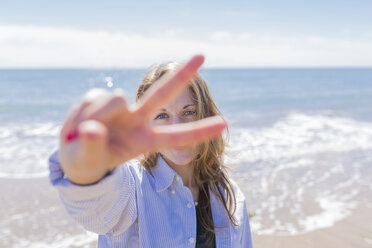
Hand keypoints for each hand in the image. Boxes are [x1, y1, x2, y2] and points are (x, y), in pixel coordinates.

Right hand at [58, 55, 226, 183]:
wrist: (75, 153)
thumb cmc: (89, 159)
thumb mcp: (89, 160)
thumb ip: (92, 146)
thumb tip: (92, 128)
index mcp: (144, 141)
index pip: (175, 135)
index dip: (199, 130)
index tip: (225, 123)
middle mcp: (137, 120)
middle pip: (162, 94)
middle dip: (181, 75)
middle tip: (203, 55)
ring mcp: (121, 108)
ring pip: (113, 100)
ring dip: (93, 116)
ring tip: (81, 135)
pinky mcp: (104, 98)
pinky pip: (94, 98)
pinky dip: (81, 112)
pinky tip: (77, 124)